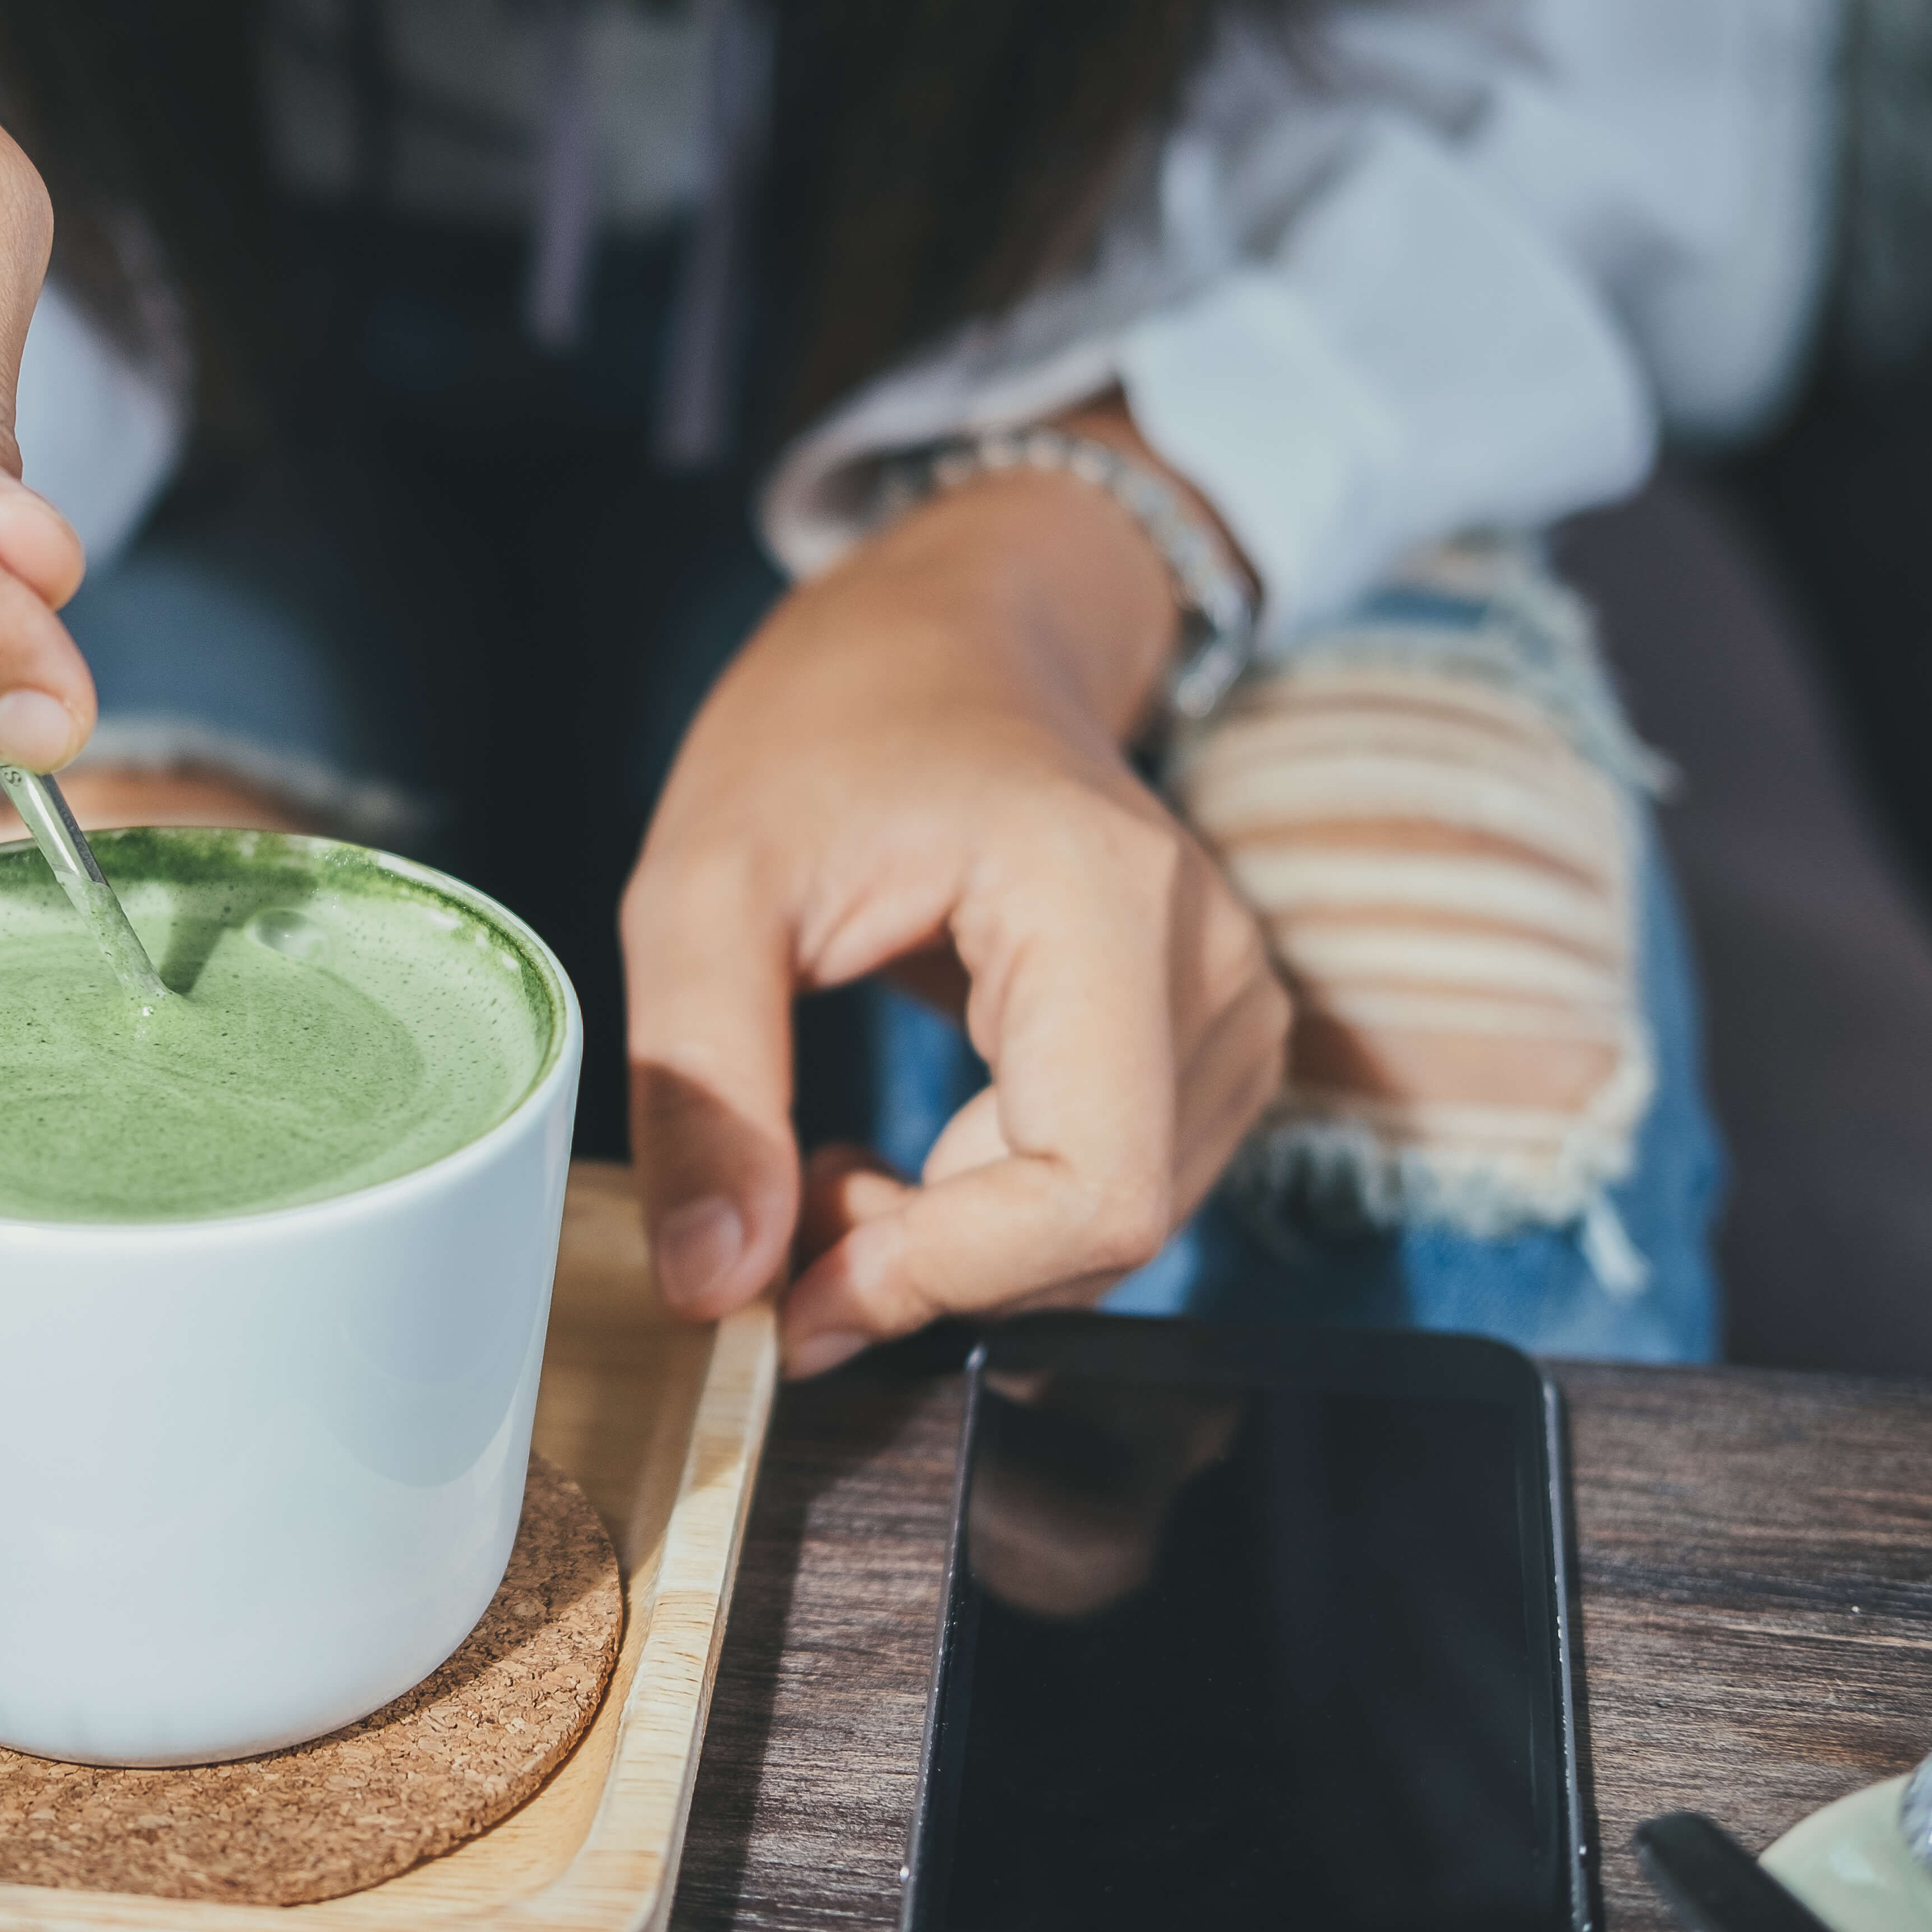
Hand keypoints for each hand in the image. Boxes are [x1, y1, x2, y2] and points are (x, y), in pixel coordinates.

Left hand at [623, 433, 1290, 1375]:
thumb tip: (711, 1283)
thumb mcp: (701, 886)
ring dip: (953, 1248)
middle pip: (1099, 1228)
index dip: (938, 1277)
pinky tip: (903, 1153)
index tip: (788, 1294)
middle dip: (926, 1265)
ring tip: (827, 1159)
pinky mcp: (1208, 1045)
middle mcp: (1210, 964)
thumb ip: (704, 1087)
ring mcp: (1230, 1006)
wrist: (950, 637)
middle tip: (782, 1200)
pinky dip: (990, 1219)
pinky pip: (1109, 1195)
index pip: (1089, 1190)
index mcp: (1107, 903)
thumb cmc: (828, 728)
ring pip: (1106, 1234)